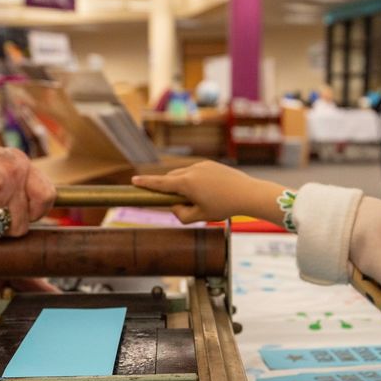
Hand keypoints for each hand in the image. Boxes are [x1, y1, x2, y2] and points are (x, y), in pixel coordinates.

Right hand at [132, 161, 284, 223]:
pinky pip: (197, 172)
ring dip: (184, 185)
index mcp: (185, 184)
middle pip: (171, 179)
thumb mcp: (199, 216)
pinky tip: (210, 192)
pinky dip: (196, 181)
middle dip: (169, 189)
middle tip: (177, 202)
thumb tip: (174, 207)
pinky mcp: (211, 164)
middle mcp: (191, 171)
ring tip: (201, 199)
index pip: (159, 183)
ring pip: (184, 175)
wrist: (248, 194)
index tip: (133, 180)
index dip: (145, 183)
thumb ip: (181, 214)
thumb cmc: (224, 207)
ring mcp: (202, 166)